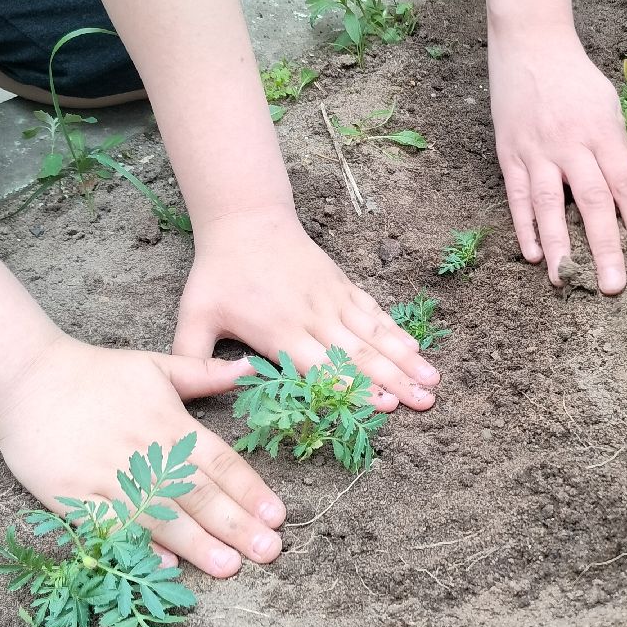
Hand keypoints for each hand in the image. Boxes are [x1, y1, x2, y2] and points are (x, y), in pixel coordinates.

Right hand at [0, 336, 285, 577]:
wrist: (25, 379)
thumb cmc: (95, 373)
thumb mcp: (154, 365)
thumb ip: (203, 374)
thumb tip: (251, 369)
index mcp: (168, 422)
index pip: (218, 460)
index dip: (249, 490)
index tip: (277, 516)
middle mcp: (143, 451)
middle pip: (197, 493)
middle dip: (236, 524)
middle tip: (269, 552)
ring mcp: (107, 475)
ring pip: (159, 514)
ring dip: (197, 543)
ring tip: (229, 566)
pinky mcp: (72, 495)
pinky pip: (110, 525)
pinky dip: (136, 544)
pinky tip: (164, 564)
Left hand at [172, 209, 438, 410]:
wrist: (246, 222)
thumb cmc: (219, 274)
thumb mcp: (194, 316)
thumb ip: (193, 359)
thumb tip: (195, 396)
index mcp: (280, 332)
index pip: (322, 365)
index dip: (355, 386)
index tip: (385, 404)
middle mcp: (313, 317)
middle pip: (360, 354)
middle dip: (395, 380)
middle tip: (425, 403)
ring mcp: (332, 300)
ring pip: (375, 335)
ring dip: (405, 360)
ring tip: (433, 381)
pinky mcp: (342, 286)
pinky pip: (373, 312)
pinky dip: (396, 331)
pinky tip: (416, 349)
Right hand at [487, 25, 626, 292]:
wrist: (530, 44)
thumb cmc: (577, 79)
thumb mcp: (610, 106)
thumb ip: (617, 149)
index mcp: (605, 132)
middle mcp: (572, 144)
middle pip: (593, 203)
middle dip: (605, 248)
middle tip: (613, 287)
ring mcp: (538, 151)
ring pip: (550, 205)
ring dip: (559, 246)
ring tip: (566, 281)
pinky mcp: (510, 153)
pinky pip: (519, 196)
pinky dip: (524, 227)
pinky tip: (533, 255)